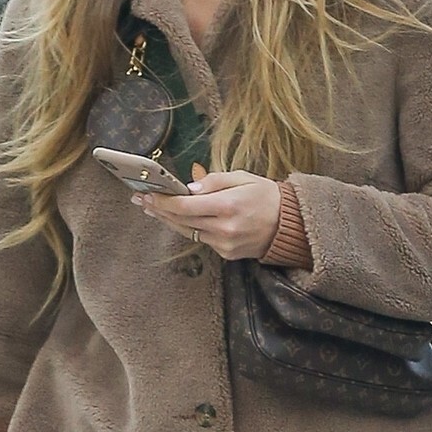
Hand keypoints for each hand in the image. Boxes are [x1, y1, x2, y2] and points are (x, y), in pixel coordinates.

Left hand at [136, 169, 281, 261]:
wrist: (290, 225)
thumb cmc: (266, 196)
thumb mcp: (242, 177)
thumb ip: (214, 181)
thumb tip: (189, 187)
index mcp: (227, 206)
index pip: (185, 205)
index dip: (163, 201)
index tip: (148, 194)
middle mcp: (224, 228)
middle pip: (181, 220)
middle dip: (159, 209)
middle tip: (141, 200)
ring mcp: (225, 244)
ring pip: (188, 231)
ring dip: (168, 220)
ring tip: (151, 209)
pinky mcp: (227, 254)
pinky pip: (201, 239)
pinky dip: (188, 228)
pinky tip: (177, 219)